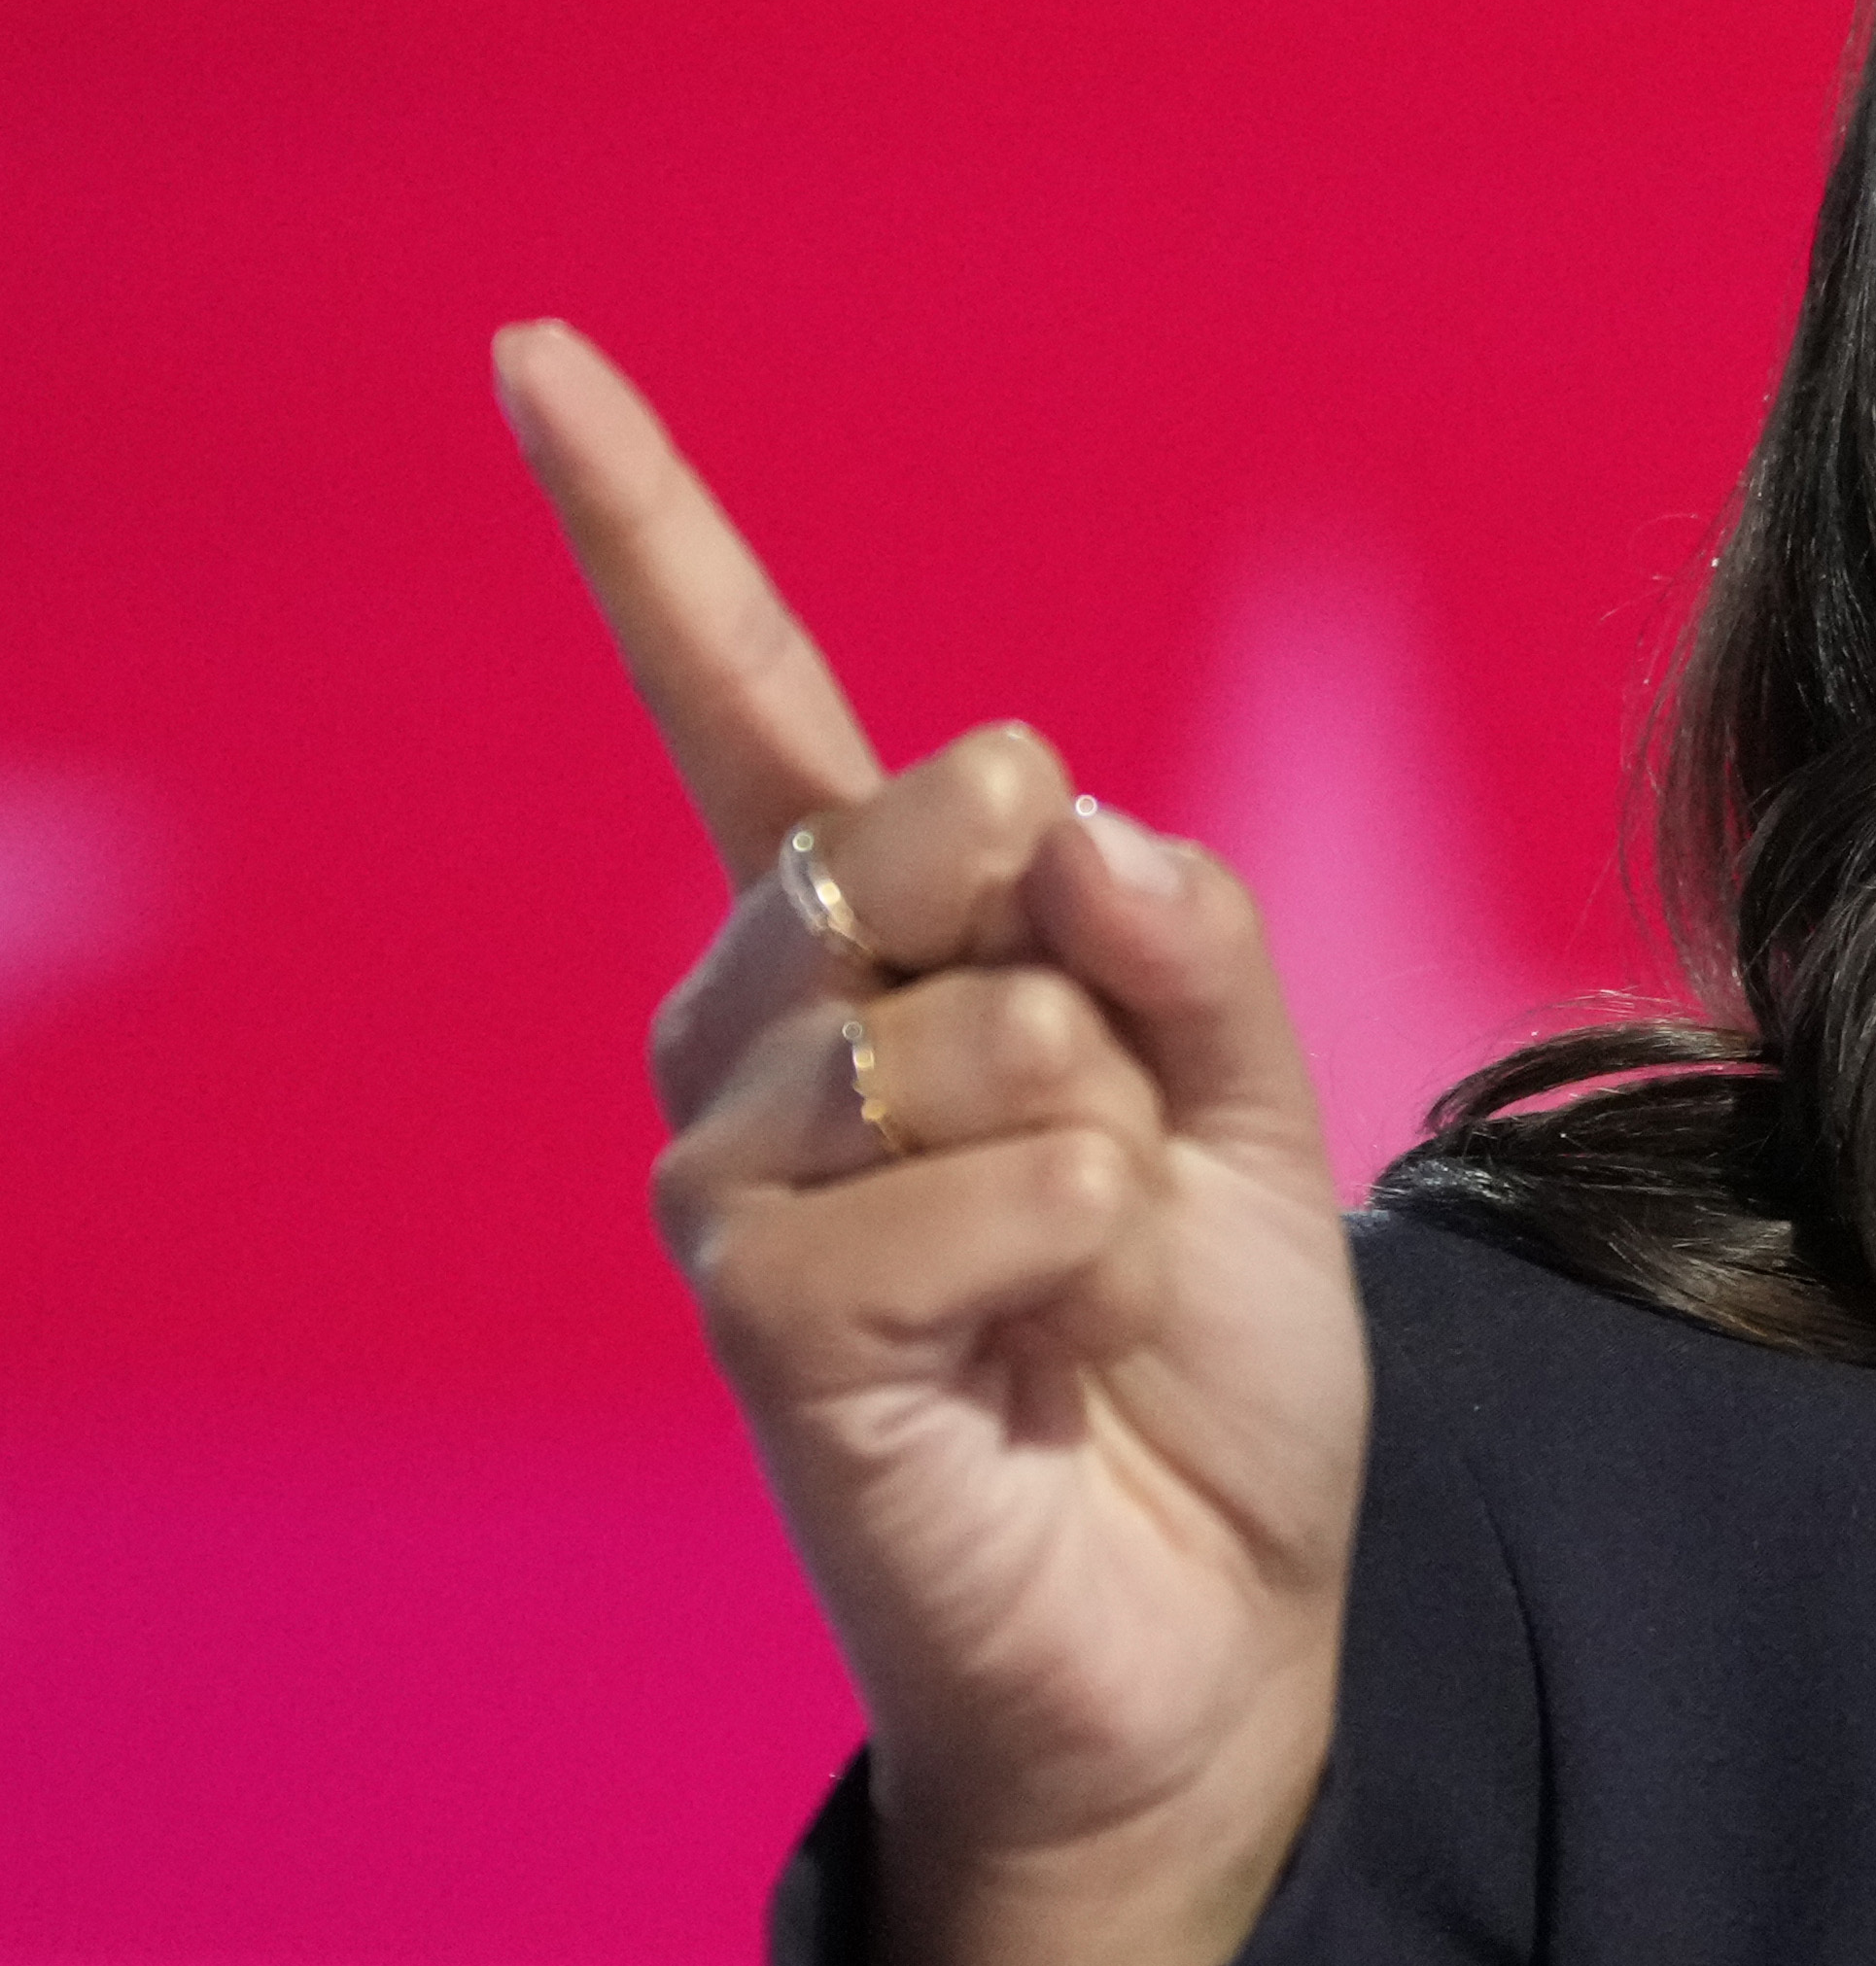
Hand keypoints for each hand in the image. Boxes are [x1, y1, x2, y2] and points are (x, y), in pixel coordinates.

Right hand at [497, 321, 1367, 1965]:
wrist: (1208, 1611)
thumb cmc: (1201, 1345)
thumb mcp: (1251, 1101)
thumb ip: (1175, 940)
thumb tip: (1058, 809)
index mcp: (876, 953)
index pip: (746, 710)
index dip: (644, 532)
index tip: (534, 354)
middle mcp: (762, 1039)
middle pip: (901, 823)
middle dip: (1052, 906)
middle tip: (1120, 1100)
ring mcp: (739, 1182)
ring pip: (961, 1018)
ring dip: (1097, 1125)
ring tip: (1088, 1257)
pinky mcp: (762, 1324)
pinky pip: (954, 1184)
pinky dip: (1070, 1234)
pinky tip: (1057, 1325)